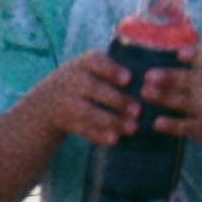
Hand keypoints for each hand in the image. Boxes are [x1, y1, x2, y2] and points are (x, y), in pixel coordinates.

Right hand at [27, 46, 145, 154]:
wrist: (47, 101)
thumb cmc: (85, 81)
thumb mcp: (92, 68)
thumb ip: (115, 70)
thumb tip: (154, 79)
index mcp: (84, 63)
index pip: (95, 61)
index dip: (111, 70)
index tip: (128, 79)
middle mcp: (72, 80)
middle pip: (94, 89)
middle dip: (117, 100)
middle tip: (138, 110)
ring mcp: (66, 102)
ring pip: (88, 112)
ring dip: (110, 121)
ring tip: (132, 128)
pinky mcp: (65, 121)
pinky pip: (81, 129)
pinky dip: (98, 135)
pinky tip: (114, 140)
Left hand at [150, 47, 201, 161]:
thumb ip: (192, 57)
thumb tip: (156, 31)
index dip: (196, 54)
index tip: (179, 54)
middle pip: (191, 80)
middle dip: (169, 77)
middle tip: (148, 75)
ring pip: (185, 102)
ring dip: (164, 97)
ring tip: (145, 92)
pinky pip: (186, 127)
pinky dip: (172, 125)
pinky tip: (157, 122)